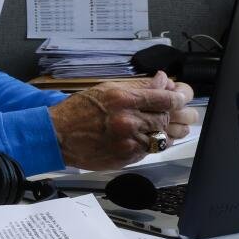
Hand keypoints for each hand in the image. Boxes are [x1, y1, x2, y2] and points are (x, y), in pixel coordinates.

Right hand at [48, 71, 197, 169]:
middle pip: (168, 118)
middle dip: (177, 115)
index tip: (181, 98)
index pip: (166, 99)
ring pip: (164, 137)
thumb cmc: (78, 111)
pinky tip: (146, 137)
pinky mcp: (127, 157)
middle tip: (179, 114)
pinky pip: (151, 151)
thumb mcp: (106, 89)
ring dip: (167, 131)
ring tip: (164, 126)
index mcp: (123, 100)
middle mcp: (128, 121)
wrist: (57, 135)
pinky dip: (153, 144)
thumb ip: (138, 86)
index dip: (179, 98)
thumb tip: (162, 81)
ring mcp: (128, 141)